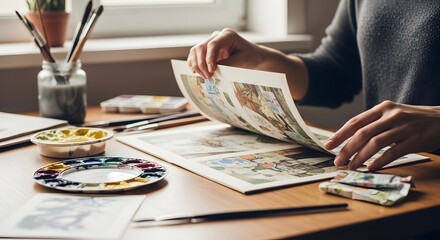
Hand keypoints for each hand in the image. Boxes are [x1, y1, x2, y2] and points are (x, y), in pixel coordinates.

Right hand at [187, 28, 266, 78]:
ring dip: (196, 65)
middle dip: (201, 64)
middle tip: (208, 77)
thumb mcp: (242, 60)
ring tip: (204, 77)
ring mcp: (211, 42)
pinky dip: (194, 64)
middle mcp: (217, 36)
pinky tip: (197, 73)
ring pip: (195, 51)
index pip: (213, 44)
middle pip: (201, 47)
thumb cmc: (250, 57)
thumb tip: (212, 70)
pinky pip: (195, 55)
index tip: (211, 71)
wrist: (253, 57)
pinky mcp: (207, 51)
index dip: (209, 58)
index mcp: (227, 35)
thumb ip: (227, 64)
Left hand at [325, 100, 439, 170]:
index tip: (328, 146)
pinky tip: (371, 168)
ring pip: (375, 143)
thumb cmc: (412, 119)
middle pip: (362, 134)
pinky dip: (380, 161)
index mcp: (382, 108)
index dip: (340, 135)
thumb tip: (349, 140)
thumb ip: (373, 124)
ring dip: (360, 157)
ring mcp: (404, 126)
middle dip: (347, 149)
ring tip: (352, 166)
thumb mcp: (392, 115)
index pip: (355, 122)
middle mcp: (391, 115)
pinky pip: (394, 152)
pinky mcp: (415, 139)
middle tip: (338, 161)